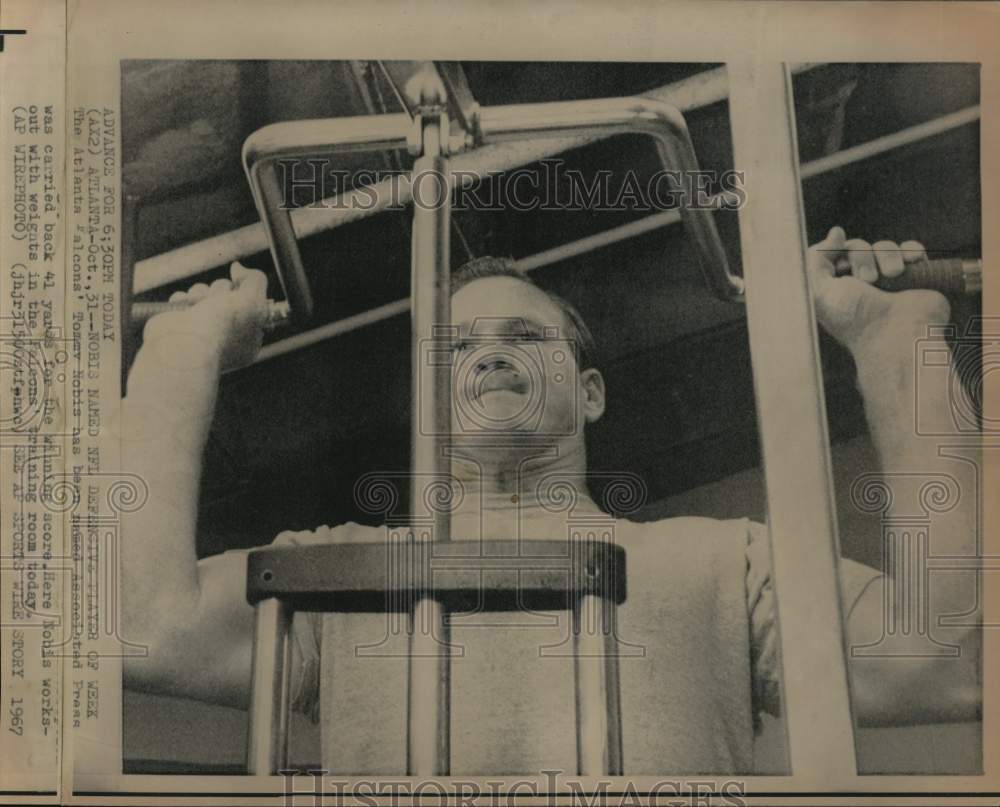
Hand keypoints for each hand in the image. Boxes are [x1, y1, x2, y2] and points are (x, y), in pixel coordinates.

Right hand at [143, 262, 267, 371]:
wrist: (184, 345)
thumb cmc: (224, 326)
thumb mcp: (254, 300)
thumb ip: (255, 280)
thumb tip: (238, 268)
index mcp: (248, 339)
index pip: (250, 305)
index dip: (244, 294)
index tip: (240, 296)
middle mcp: (224, 337)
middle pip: (226, 294)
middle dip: (221, 291)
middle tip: (218, 303)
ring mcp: (200, 331)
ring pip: (203, 294)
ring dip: (200, 293)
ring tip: (199, 305)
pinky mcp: (179, 324)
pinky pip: (182, 300)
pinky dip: (182, 300)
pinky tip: (184, 309)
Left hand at [808, 227, 950, 357]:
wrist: (898, 335)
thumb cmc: (855, 318)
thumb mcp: (819, 291)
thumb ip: (815, 259)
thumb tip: (836, 232)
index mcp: (837, 287)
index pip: (835, 253)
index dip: (838, 253)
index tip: (843, 272)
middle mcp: (862, 284)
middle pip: (859, 246)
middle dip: (863, 257)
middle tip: (868, 281)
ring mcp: (889, 280)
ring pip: (885, 246)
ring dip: (888, 256)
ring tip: (893, 276)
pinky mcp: (915, 278)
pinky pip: (911, 250)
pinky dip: (911, 250)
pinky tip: (911, 261)